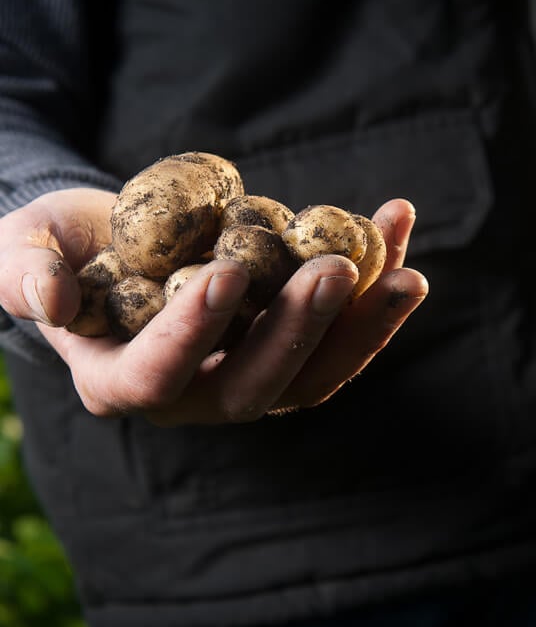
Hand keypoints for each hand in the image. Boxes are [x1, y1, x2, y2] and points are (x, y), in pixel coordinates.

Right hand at [0, 188, 427, 424]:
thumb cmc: (60, 248)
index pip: (157, 374)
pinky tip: (397, 230)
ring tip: (406, 272)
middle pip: (255, 386)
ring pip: (313, 376)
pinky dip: (373, 293)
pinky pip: (338, 337)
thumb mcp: (23, 250)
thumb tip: (49, 299)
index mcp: (122, 380)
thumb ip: (24, 273)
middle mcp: (193, 396)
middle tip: (338, 269)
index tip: (229, 271)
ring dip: (362, 327)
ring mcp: (248, 379)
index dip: (192, 332)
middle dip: (299, 331)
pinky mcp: (289, 353)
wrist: (117, 244)